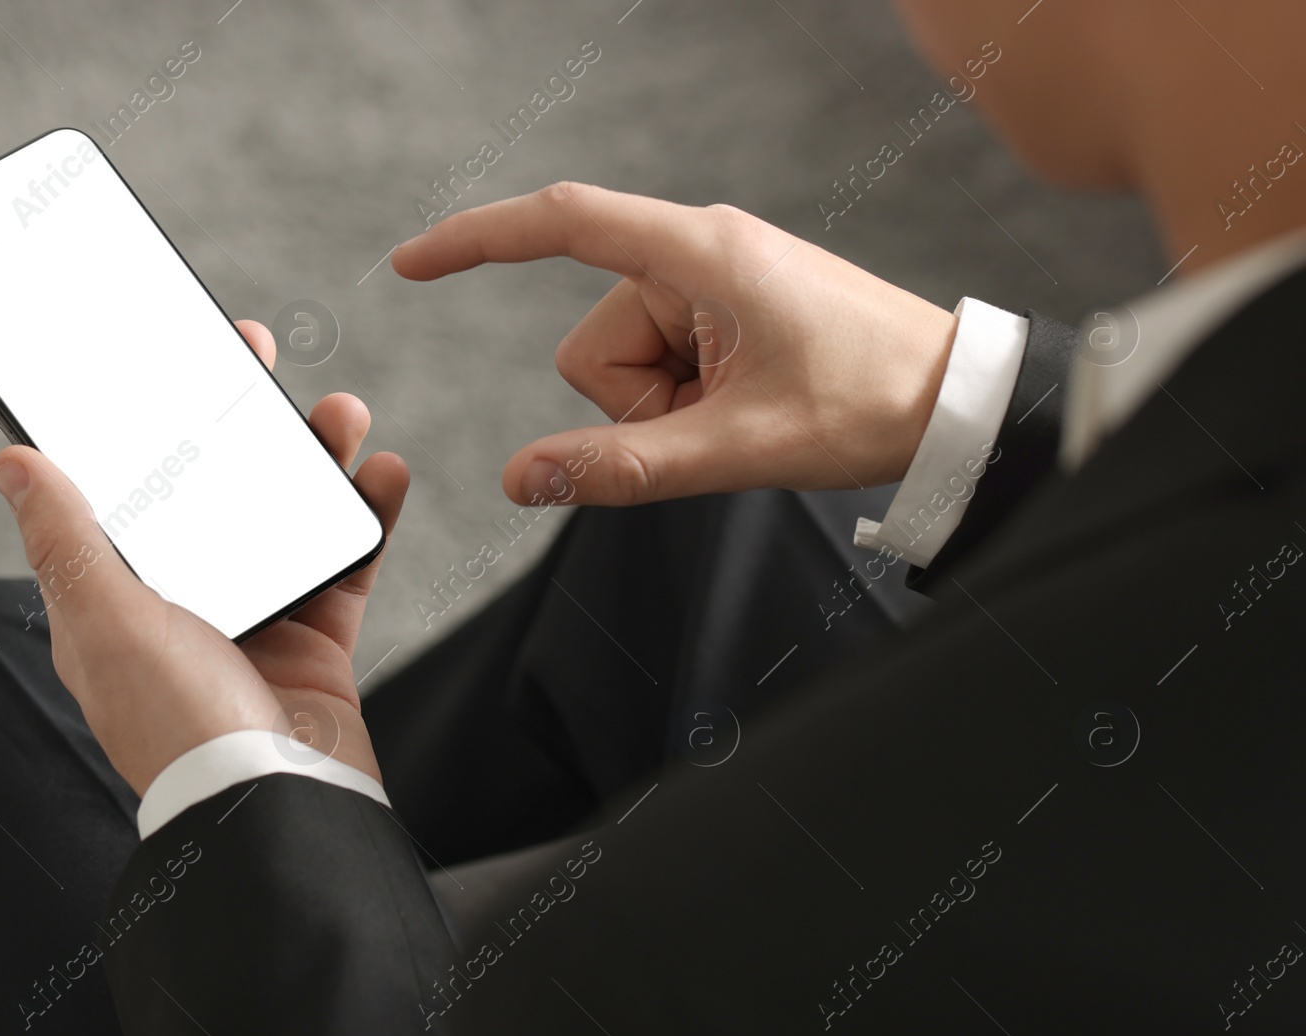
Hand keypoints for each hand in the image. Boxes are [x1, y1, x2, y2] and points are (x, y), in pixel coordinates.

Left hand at [0, 320, 408, 795]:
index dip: (146, 419)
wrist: (274, 810)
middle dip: (238, 420)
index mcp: (120, 596)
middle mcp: (185, 601)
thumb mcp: (109, 624)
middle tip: (257, 354)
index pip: (128, 487)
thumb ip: (68, 540)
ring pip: (286, 514)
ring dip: (315, 459)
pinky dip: (368, 519)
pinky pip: (346, 564)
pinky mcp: (315, 641)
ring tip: (342, 413)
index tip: (168, 358)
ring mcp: (254, 618)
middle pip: (213, 487)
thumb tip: (12, 459)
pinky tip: (384, 476)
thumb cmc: (178, 728)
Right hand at [392, 182, 958, 504]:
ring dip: (665, 411)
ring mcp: (710, 283)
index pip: (562, 224)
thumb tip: (520, 480)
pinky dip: (685, 404)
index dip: (478, 241)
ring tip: (741, 417)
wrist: (955, 399)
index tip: (412, 264)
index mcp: (700, 253)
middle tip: (720, 424)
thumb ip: (625, 468)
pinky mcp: (723, 311)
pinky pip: (660, 367)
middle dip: (637, 406)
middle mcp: (697, 253)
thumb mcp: (740, 446)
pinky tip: (746, 407)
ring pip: (623, 366)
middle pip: (593, 346)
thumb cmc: (870, 401)